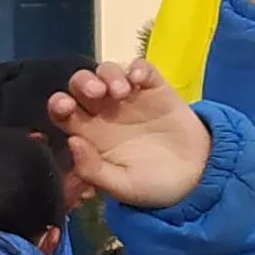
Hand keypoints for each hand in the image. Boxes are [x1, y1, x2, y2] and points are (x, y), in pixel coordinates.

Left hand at [48, 59, 213, 212]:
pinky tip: (140, 80)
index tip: (65, 107)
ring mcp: (130, 97)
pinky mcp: (155, 88)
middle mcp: (104, 111)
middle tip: (96, 93)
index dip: (58, 105)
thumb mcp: (122, 186)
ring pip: (108, 71)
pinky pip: (142, 68)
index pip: (62, 112)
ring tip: (122, 92)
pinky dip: (138, 68)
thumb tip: (72, 142)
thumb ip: (93, 170)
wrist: (196, 179)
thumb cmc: (152, 184)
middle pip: (81, 84)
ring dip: (109, 75)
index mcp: (89, 134)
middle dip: (83, 82)